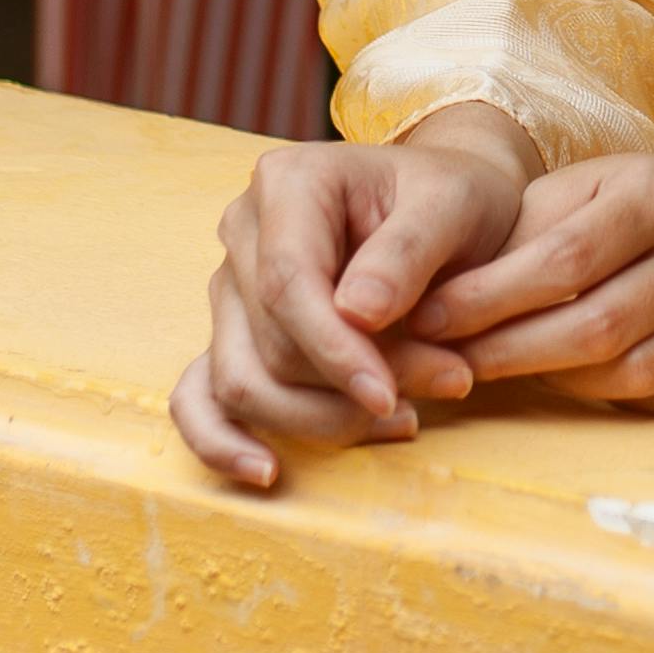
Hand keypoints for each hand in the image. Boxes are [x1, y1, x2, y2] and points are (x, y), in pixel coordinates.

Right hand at [169, 107, 529, 492]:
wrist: (449, 211)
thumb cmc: (454, 200)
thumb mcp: (456, 206)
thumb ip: (407, 252)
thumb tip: (355, 313)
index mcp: (289, 182)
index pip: (289, 282)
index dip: (335, 351)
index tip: (389, 396)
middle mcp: (243, 230)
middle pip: (270, 342)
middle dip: (350, 386)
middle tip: (447, 382)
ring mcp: (231, 287)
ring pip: (242, 381)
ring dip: (320, 418)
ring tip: (407, 416)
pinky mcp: (233, 335)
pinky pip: (197, 396)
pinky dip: (220, 441)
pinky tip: (266, 470)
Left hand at [411, 148, 653, 418]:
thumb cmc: (625, 212)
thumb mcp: (575, 194)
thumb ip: (515, 239)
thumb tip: (430, 299)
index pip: (563, 261)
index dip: (488, 300)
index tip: (429, 321)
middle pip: (597, 327)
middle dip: (511, 354)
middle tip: (452, 367)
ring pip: (633, 375)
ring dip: (559, 384)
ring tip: (512, 373)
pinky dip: (621, 407)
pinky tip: (584, 387)